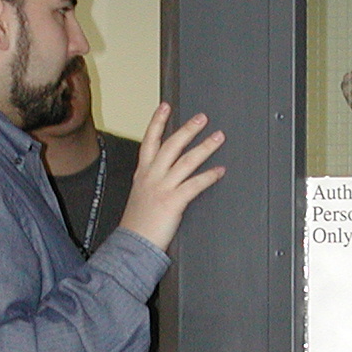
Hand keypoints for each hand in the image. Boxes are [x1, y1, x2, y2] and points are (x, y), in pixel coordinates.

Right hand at [117, 103, 226, 251]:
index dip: (157, 122)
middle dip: (187, 129)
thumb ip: (152, 181)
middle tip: (202, 118)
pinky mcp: (173, 202)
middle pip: (171, 145)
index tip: (165, 106)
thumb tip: (167, 173)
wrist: (132, 245)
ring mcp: (163, 188)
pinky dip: (209, 176)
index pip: (149, 141)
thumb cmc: (138, 224)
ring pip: (186, 161)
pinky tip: (220, 171)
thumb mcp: (140, 195)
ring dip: (204, 147)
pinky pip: (194, 185)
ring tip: (218, 137)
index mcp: (142, 173)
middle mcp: (152, 176)